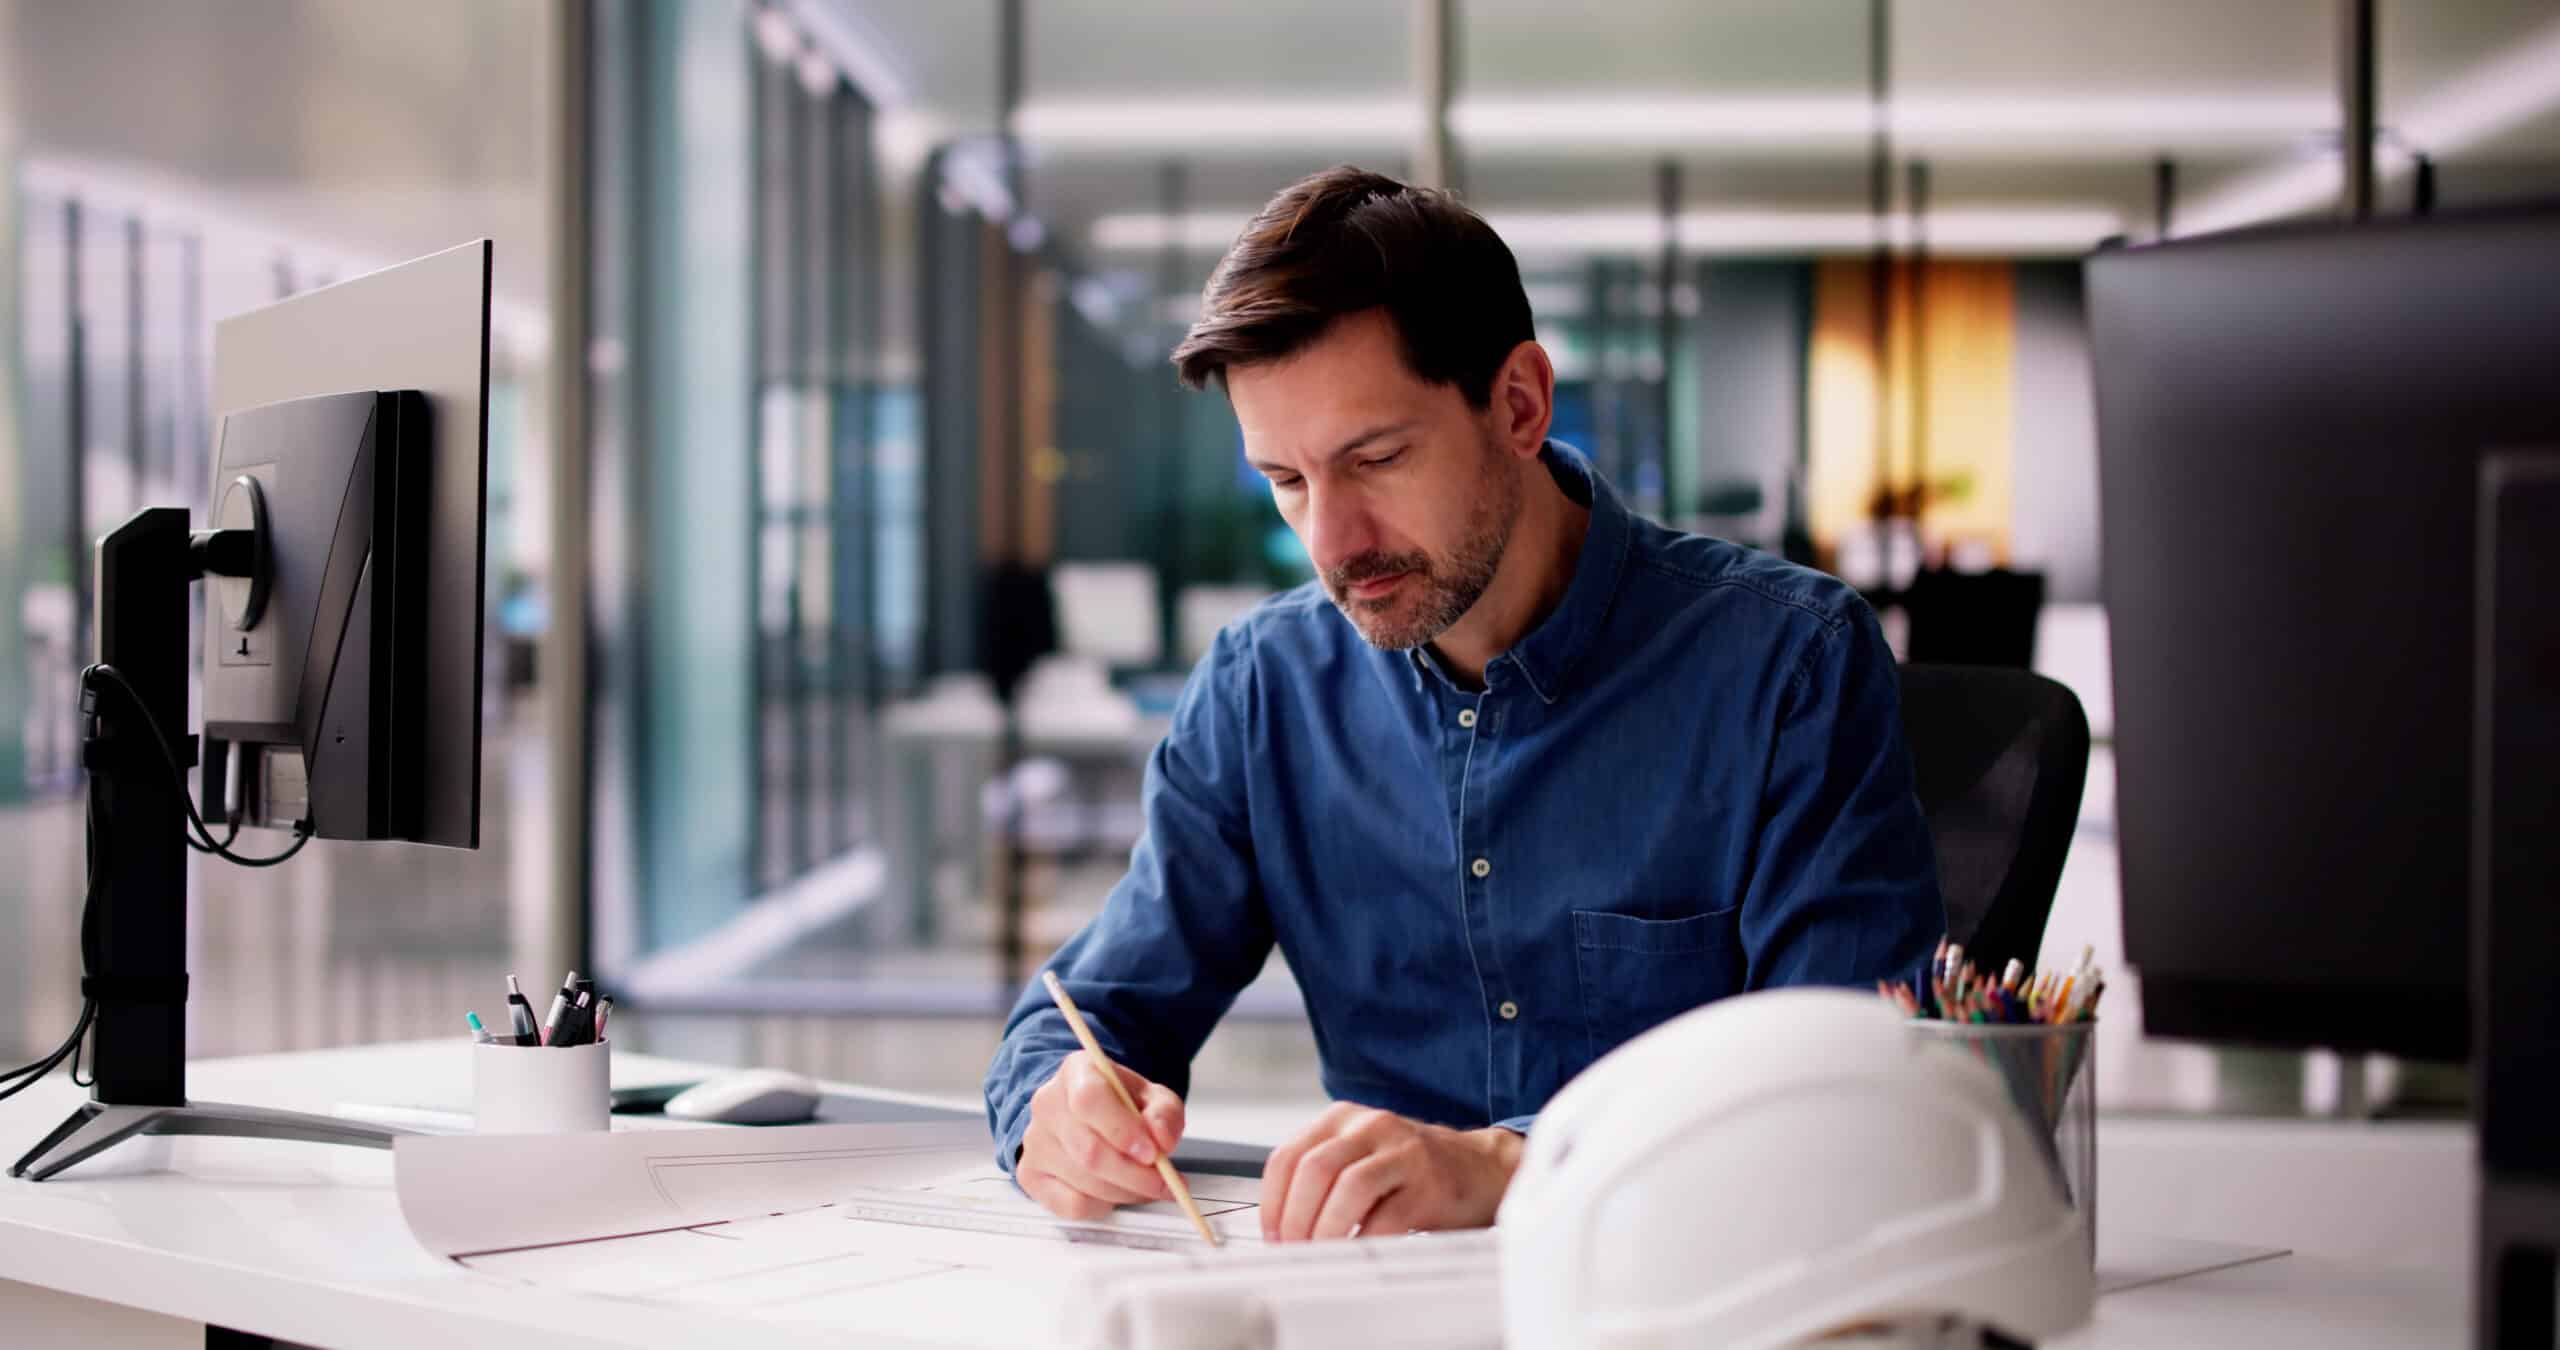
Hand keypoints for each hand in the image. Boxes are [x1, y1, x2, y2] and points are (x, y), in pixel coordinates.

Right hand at [1016, 1050, 1186, 1220]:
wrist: (1090, 1117)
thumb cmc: (1122, 1106)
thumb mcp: (1153, 1098)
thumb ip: (1165, 1114)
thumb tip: (1161, 1139)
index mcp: (1077, 1072)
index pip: (1090, 1099)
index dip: (1123, 1130)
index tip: (1153, 1153)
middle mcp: (1047, 1104)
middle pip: (1089, 1150)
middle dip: (1135, 1175)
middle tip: (1163, 1182)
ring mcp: (1035, 1142)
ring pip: (1084, 1181)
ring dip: (1125, 1192)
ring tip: (1145, 1186)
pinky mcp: (1031, 1176)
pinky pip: (1071, 1205)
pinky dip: (1103, 1206)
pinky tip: (1114, 1192)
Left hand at [1258, 1102, 1524, 1241]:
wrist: (1482, 1168)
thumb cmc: (1412, 1171)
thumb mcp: (1361, 1157)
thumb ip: (1323, 1180)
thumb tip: (1282, 1230)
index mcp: (1343, 1118)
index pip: (1289, 1156)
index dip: (1272, 1202)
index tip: (1273, 1236)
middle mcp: (1370, 1126)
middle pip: (1314, 1169)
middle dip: (1296, 1218)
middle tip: (1294, 1250)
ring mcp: (1403, 1151)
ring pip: (1348, 1188)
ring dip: (1326, 1229)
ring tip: (1321, 1254)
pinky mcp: (1429, 1183)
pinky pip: (1388, 1217)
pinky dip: (1365, 1241)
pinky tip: (1359, 1254)